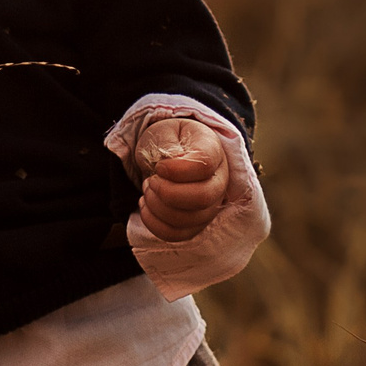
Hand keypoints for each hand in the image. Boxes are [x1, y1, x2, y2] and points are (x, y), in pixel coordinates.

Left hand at [133, 116, 230, 244]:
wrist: (168, 154)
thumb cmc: (168, 140)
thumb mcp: (163, 131)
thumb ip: (166, 143)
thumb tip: (169, 165)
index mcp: (213, 150)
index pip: (205, 164)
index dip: (177, 169)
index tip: (159, 167)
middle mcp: (220, 180)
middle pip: (202, 198)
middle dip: (166, 192)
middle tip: (151, 180)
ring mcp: (211, 205)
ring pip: (189, 219)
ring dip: (157, 207)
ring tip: (147, 189)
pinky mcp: (197, 223)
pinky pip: (178, 234)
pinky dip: (155, 223)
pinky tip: (146, 205)